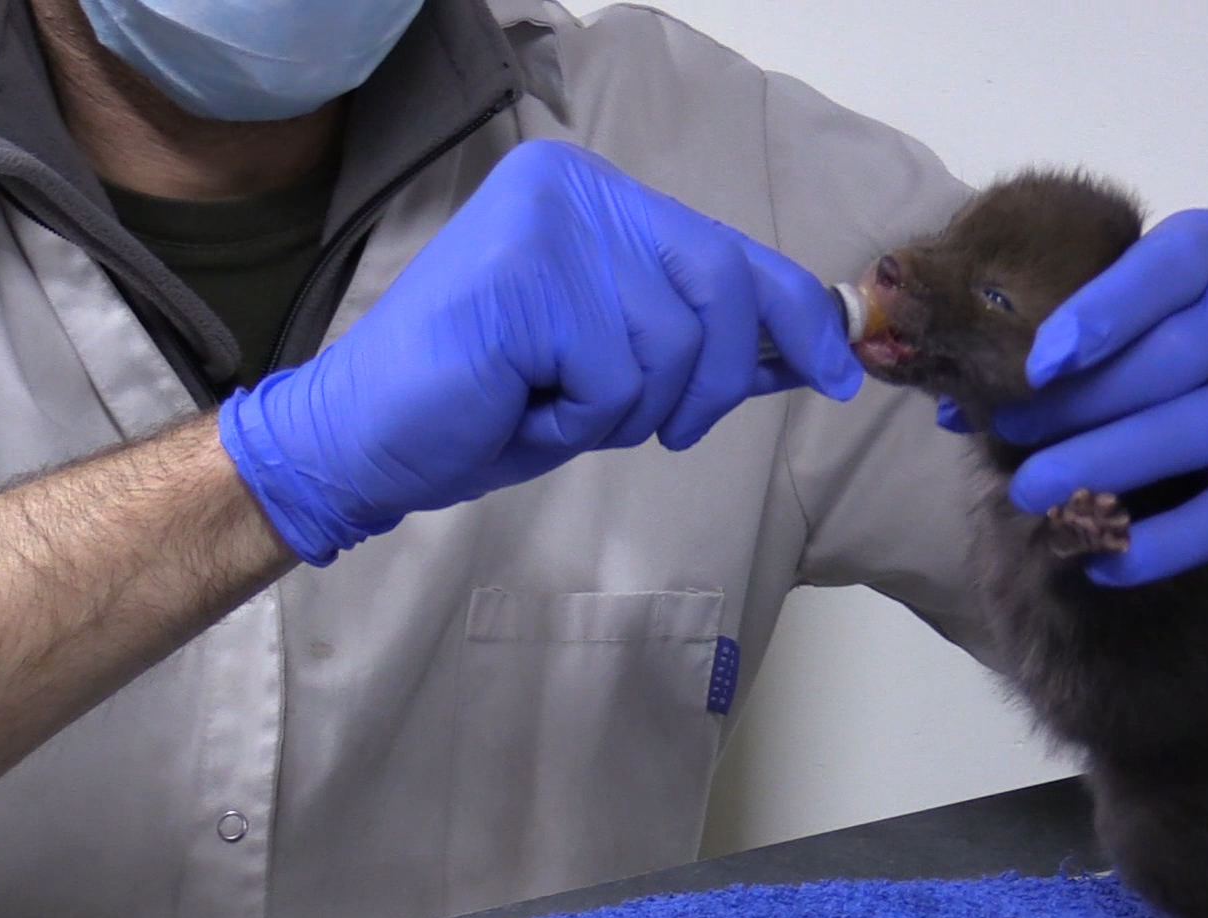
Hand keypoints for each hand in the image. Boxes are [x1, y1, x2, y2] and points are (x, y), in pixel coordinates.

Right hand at [219, 139, 860, 565]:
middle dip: (713, 381)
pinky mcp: (521, 279)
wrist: (368, 438)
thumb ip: (704, 344)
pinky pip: (613, 377)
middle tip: (669, 428)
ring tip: (555, 402)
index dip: (797, 315)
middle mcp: (573, 188)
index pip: (730, 249)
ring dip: (626, 408)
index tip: (839, 371)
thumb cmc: (492, 401)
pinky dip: (579, 419)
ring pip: (670, 345)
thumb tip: (809, 347)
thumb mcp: (621, 368)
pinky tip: (521, 404)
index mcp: (595, 195)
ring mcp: (545, 226)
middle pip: (719, 290)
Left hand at [962, 209, 1207, 586]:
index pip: (1166, 270)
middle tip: (1009, 435)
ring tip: (1037, 491)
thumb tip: (952, 405)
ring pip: (1204, 428)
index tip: (1038, 365)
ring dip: (1112, 465)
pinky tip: (1105, 560)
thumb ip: (1058, 331)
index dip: (1101, 316)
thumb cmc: (1169, 328)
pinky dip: (1171, 542)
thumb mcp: (1128, 297)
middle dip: (1085, 404)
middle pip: (1177, 358)